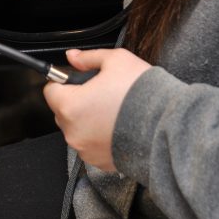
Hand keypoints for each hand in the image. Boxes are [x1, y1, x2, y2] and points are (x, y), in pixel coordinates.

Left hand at [43, 49, 151, 171]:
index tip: (76, 79)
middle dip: (76, 101)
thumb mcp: (116, 61)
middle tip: (100, 93)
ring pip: (77, 129)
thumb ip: (89, 58)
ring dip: (88, 120)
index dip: (63, 81)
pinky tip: (118, 126)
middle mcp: (73, 131)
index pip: (50, 90)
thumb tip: (73, 56)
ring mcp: (86, 149)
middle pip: (63, 111)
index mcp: (70, 105)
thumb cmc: (142, 94)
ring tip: (113, 110)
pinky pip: (91, 145)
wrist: (167, 127)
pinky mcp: (100, 162)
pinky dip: (99, 136)